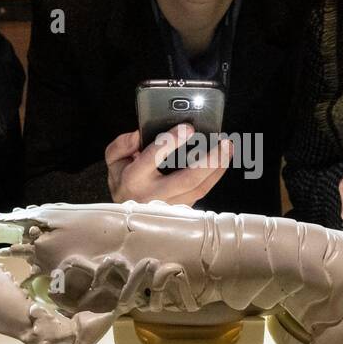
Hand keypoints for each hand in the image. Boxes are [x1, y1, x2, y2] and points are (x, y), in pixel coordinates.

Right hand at [106, 123, 231, 206]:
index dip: (171, 142)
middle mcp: (154, 194)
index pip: (153, 158)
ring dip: (217, 168)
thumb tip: (140, 133)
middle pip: (187, 179)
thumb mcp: (113, 161)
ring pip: (199, 188)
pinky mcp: (181, 209)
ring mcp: (170, 205)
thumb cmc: (122, 182)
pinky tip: (222, 162)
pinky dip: (214, 176)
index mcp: (134, 179)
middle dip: (208, 160)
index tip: (187, 127)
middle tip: (224, 142)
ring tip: (228, 149)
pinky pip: (201, 193)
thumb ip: (122, 144)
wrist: (124, 216)